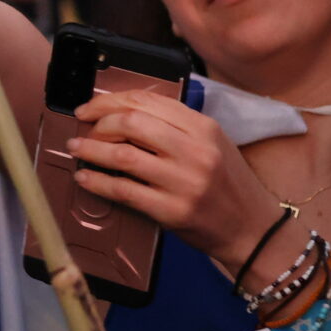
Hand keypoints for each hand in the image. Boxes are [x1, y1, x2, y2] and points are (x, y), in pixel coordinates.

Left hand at [67, 89, 281, 268]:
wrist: (253, 229)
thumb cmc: (228, 185)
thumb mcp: (212, 144)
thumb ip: (175, 127)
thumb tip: (123, 115)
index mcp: (203, 127)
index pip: (147, 101)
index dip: (110, 101)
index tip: (90, 108)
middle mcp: (195, 150)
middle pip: (131, 122)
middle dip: (98, 123)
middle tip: (84, 130)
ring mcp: (184, 181)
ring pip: (123, 155)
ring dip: (91, 150)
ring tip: (77, 149)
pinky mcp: (172, 210)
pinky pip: (124, 190)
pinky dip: (98, 182)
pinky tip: (85, 178)